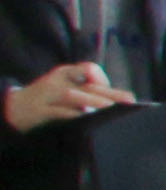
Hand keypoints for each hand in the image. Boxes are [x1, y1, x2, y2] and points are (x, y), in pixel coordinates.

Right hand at [3, 63, 124, 133]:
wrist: (12, 108)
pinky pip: (56, 112)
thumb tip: (113, 100)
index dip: (104, 79)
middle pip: (86, 85)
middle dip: (110, 94)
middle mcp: (57, 81)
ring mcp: (46, 95)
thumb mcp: (63, 88)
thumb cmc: (45, 99)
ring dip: (92, 102)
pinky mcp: (38, 111)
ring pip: (71, 96)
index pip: (88, 69)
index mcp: (64, 73)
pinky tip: (85, 120)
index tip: (124, 97)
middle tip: (129, 102)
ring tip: (109, 109)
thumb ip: (85, 90)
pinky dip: (71, 115)